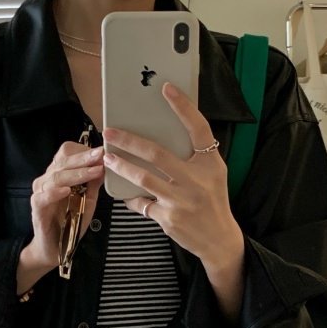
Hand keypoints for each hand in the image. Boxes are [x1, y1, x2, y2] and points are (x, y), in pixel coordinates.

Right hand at [17, 141, 103, 292]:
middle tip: (101, 155)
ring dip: (77, 173)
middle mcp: (47, 180)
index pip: (67, 153)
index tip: (103, 151)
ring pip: (56, 176)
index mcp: (59, 174)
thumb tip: (105, 165)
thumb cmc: (71, 223)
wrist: (54, 248)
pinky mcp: (37, 208)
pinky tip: (67, 190)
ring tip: (93, 172)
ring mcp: (41, 193)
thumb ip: (94, 184)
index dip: (84, 150)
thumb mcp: (88, 201)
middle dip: (84, 157)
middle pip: (63, 161)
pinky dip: (55, 192)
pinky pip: (44, 196)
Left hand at [102, 82, 242, 275]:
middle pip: (157, 153)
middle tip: (111, 131)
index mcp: (210, 163)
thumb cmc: (212, 201)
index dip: (183, 107)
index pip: (198, 128)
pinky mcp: (168, 217)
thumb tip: (165, 135)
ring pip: (143, 178)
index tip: (166, 88)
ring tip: (107, 157)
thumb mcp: (213, 174)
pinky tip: (123, 192)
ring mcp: (181, 200)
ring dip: (121, 166)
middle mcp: (196, 180)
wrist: (218, 239)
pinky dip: (131, 197)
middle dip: (130, 141)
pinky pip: (141, 203)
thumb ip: (195, 156)